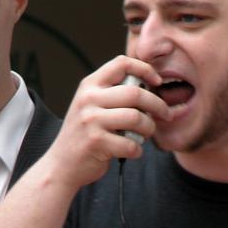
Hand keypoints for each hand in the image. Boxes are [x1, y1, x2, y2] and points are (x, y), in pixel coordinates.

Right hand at [50, 55, 170, 191]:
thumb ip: (112, 94)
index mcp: (90, 85)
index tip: (157, 82)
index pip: (121, 64)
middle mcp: (89, 99)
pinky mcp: (96, 142)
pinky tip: (133, 151)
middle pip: (136, 93)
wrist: (62, 164)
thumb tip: (148, 87)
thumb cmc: (85, 134)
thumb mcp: (91, 106)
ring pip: (136, 118)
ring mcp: (91, 120)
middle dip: (158, 104)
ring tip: (146, 135)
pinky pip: (130, 144)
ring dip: (149, 129)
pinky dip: (137, 150)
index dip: (145, 69)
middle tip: (165, 114)